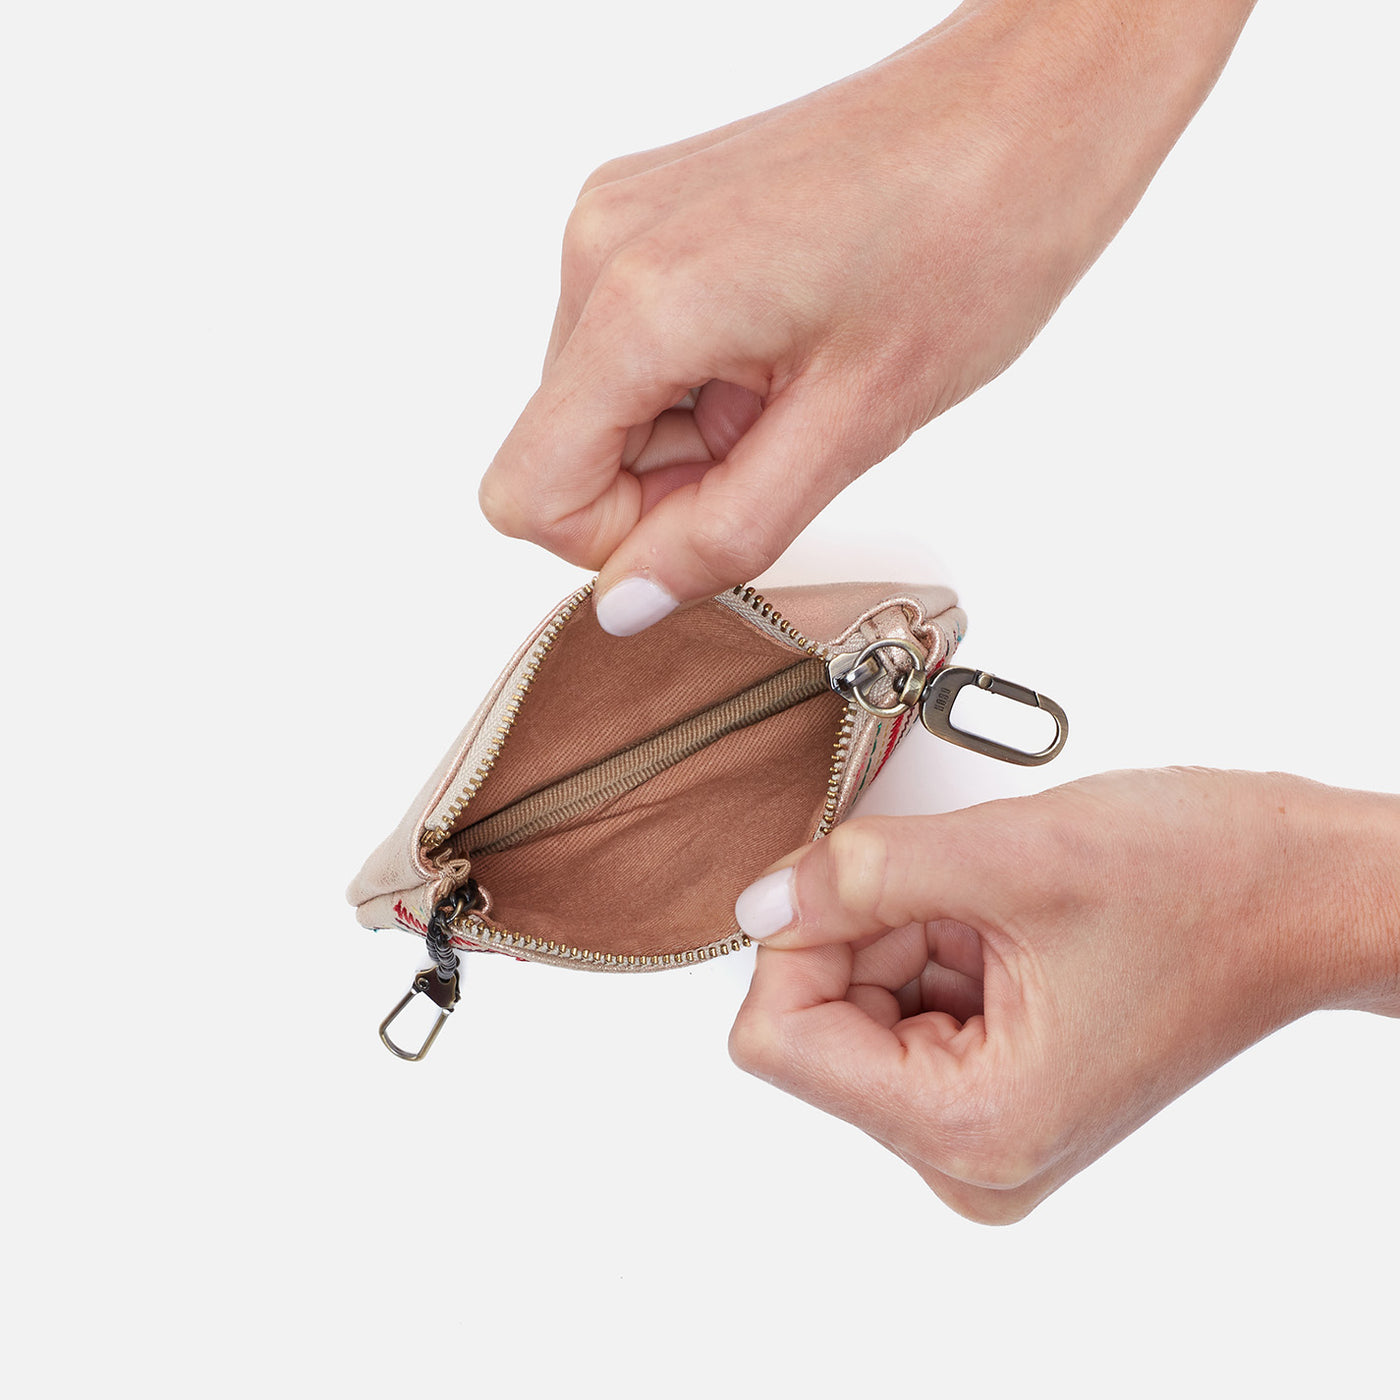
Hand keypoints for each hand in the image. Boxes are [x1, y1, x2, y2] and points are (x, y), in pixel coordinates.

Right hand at [480, 0, 1253, 634]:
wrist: (1027, 106)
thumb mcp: (854, 426)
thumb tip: (628, 600)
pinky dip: (699, 376)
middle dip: (668, 479)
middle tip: (788, 436)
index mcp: (639, 301)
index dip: (621, 541)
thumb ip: (726, 532)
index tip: (719, 515)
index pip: (529, 494)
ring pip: (601, 403)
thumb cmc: (973, 232)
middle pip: (564, 448)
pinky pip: (633, 346)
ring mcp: (622, 218)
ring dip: (691, 428)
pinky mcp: (651, 210)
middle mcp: (602, 245)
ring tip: (797, 379)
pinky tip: (783, 343)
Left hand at [728, 769, 1399, 1221]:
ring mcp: (980, 1123)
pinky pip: (898, 1001)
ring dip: (900, 927)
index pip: (775, 1041)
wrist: (1299, 893)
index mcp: (971, 1128)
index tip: (852, 879)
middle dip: (861, 930)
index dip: (800, 940)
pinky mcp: (991, 1086)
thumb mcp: (1010, 857)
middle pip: (812, 1023)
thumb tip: (759, 903)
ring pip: (852, 1002)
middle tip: (956, 889)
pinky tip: (1002, 919)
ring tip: (998, 906)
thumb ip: (858, 876)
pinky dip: (927, 936)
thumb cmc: (1205, 886)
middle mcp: (969, 1153)